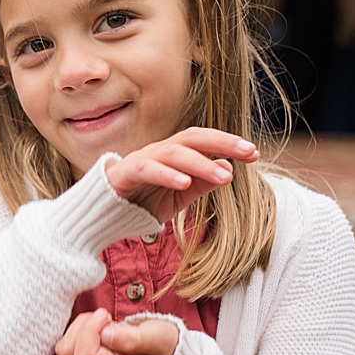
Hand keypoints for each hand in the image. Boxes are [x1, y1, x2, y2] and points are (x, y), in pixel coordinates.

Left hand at [55, 308, 179, 354]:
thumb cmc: (164, 346)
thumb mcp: (157, 339)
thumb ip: (132, 339)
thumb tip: (105, 334)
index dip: (89, 330)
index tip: (107, 316)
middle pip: (69, 352)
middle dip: (83, 327)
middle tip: (107, 319)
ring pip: (64, 348)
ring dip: (80, 328)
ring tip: (105, 324)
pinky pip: (67, 345)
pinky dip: (78, 331)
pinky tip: (99, 329)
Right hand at [104, 127, 257, 223]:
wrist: (100, 217)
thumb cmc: (140, 204)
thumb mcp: (177, 198)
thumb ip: (200, 184)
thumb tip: (227, 169)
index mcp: (172, 155)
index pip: (203, 142)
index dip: (228, 144)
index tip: (254, 153)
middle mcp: (158, 152)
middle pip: (192, 138)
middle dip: (222, 142)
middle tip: (248, 152)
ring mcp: (140, 160)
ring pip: (173, 152)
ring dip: (201, 163)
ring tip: (225, 177)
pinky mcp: (124, 174)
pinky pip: (147, 169)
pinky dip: (167, 174)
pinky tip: (185, 182)